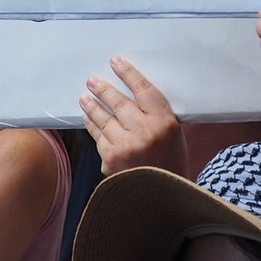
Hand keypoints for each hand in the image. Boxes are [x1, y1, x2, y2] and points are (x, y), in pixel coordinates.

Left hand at [80, 57, 188, 175]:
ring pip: (103, 119)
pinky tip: (88, 119)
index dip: (128, 73)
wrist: (163, 199)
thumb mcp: (175, 135)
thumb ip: (157, 116)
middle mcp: (143, 132)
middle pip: (119, 102)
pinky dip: (92, 126)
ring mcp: (124, 146)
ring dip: (92, 106)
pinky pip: (98, 137)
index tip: (116, 61)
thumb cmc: (172, 164)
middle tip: (92, 80)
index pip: (143, 90)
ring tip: (84, 96)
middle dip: (103, 88)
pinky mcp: (110, 160)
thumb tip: (134, 95)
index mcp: (164, 123)